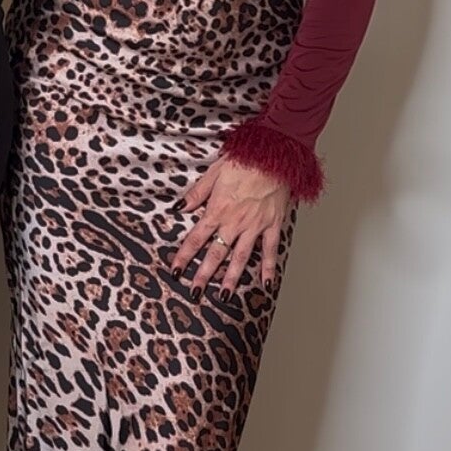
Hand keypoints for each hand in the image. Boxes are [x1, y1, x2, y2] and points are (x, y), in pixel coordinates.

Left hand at [173, 155, 291, 293]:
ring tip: (224, 296)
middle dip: (204, 275)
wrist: (275, 154)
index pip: (196, 238)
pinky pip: (270, 250)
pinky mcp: (273, 224)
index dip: (184, 255)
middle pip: (216, 254)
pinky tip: (266, 283)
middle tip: (195, 293)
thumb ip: (196, 193)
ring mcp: (255, 226)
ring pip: (241, 257)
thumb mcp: (214, 172)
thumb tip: (178, 208)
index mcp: (218, 209)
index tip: (175, 270)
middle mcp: (235, 222)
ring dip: (231, 278)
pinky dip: (268, 267)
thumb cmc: (244, 158)